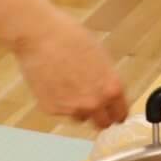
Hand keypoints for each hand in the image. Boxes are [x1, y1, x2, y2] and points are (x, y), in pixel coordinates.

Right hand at [10, 11, 126, 128]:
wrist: (39, 36)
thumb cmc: (71, 37)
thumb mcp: (101, 56)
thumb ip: (107, 80)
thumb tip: (108, 92)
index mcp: (111, 89)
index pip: (120, 114)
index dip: (116, 112)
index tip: (112, 111)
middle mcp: (94, 104)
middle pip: (102, 124)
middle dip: (99, 115)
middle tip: (91, 102)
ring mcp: (71, 109)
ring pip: (80, 117)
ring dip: (78, 108)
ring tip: (68, 85)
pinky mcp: (51, 109)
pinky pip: (60, 111)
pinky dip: (58, 101)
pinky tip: (54, 82)